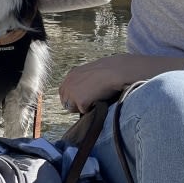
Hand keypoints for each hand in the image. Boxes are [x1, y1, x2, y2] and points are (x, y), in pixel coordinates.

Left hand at [59, 54, 183, 113]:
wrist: (119, 71)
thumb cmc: (113, 70)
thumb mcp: (96, 71)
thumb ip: (87, 80)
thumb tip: (89, 91)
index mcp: (71, 74)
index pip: (65, 93)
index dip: (76, 98)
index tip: (88, 98)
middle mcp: (68, 82)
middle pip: (67, 103)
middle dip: (78, 105)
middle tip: (94, 100)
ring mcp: (72, 92)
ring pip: (75, 109)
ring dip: (85, 107)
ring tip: (99, 98)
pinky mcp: (79, 101)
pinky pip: (84, 112)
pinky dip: (93, 109)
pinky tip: (101, 100)